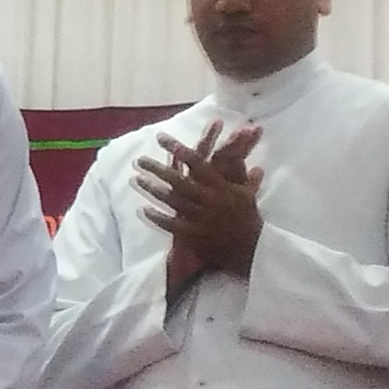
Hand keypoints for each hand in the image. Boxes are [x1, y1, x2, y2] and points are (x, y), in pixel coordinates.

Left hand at [138, 123, 265, 289]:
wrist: (250, 249)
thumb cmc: (248, 219)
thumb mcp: (247, 194)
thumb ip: (244, 175)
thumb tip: (251, 159)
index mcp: (220, 186)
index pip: (197, 163)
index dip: (179, 149)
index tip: (162, 138)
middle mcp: (208, 199)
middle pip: (178, 181)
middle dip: (157, 169)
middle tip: (139, 160)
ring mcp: (199, 217)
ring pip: (172, 201)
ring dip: (153, 190)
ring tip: (137, 179)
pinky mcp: (193, 233)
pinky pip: (171, 225)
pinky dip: (157, 217)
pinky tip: (143, 209)